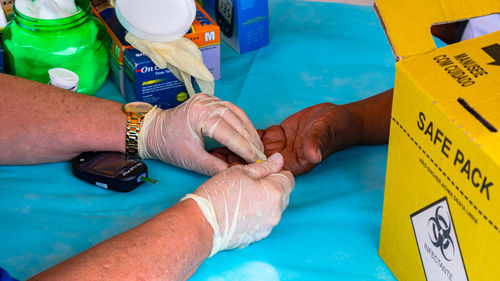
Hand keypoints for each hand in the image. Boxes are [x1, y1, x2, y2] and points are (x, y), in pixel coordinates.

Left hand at [138, 93, 265, 175]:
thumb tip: (236, 173)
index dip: (246, 150)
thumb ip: (215, 167)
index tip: (258, 162)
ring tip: (258, 148)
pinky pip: (233, 110)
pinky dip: (243, 123)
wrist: (153, 131)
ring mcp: (210, 99)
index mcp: (200, 114)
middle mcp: (207, 102)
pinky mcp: (211, 100)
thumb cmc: (169, 145)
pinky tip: (249, 135)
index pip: (230, 134)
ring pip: (238, 114)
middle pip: (238, 123)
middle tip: (262, 157)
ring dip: (250, 131)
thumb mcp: (192, 160)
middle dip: (251, 142)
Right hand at [183, 153, 293, 255]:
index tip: (261, 172)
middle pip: (283, 194)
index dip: (275, 172)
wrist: (202, 224)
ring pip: (273, 208)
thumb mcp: (241, 172)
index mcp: (275, 192)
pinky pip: (264, 221)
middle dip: (271, 187)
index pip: (289, 178)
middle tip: (248, 184)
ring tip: (242, 198)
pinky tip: (240, 211)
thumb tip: (279, 159)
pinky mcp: (258, 236)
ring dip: (264, 201)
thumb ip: (265, 166)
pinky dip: (256, 215)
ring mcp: (268, 226)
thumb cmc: (219, 195)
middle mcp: (276, 212)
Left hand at [211, 103, 360, 175]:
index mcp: (294, 162)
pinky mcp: (276, 136)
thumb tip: (313, 155)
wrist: (338, 120)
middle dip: (235, 159)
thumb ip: (316, 143)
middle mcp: (283, 158)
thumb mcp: (324, 133)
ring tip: (212, 146)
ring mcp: (279, 147)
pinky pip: (257, 138)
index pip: (267, 169)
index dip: (249, 168)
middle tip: (212, 156)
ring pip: (252, 150)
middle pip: (255, 162)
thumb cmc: (334, 128)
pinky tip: (225, 134)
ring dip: (235, 148)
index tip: (230, 167)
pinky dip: (243, 136)